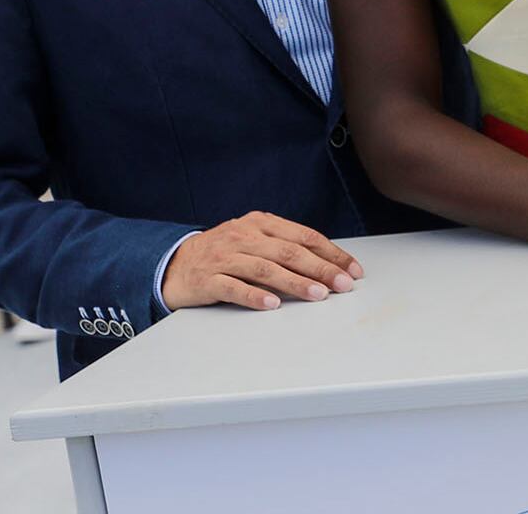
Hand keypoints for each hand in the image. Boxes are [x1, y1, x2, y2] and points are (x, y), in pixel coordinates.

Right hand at [161, 211, 362, 311]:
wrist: (175, 264)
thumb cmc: (225, 253)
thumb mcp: (255, 239)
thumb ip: (285, 246)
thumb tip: (329, 265)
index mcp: (261, 223)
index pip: (304, 236)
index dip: (331, 253)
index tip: (352, 270)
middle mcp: (244, 236)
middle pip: (289, 252)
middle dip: (321, 269)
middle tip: (343, 284)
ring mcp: (224, 257)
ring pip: (265, 269)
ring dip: (295, 283)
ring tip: (318, 295)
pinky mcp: (207, 280)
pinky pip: (233, 288)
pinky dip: (254, 296)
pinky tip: (272, 304)